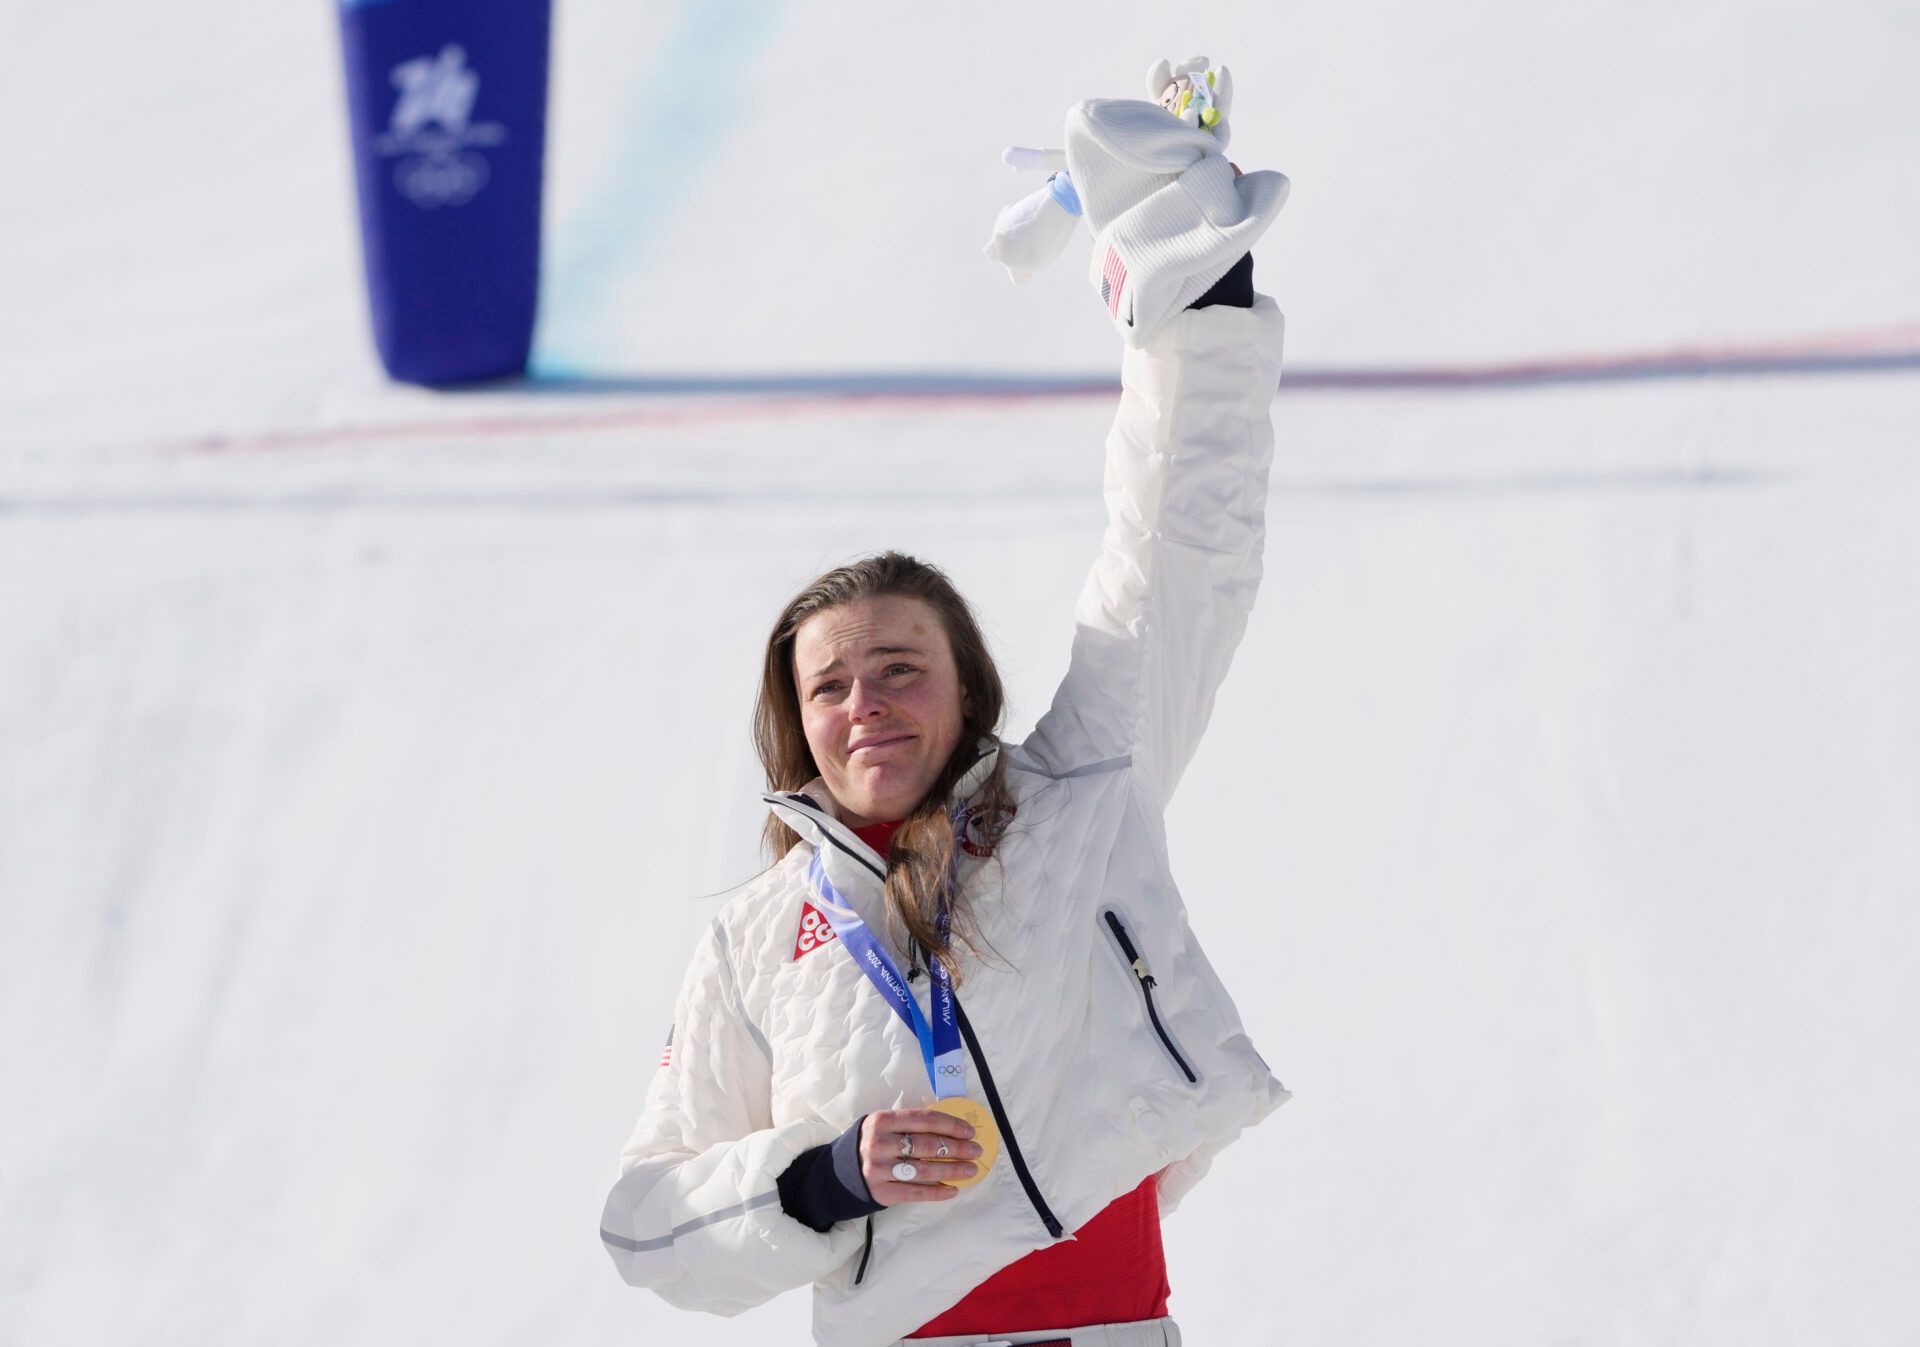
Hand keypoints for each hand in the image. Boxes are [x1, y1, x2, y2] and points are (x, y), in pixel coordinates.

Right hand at [859, 1108, 982, 1204]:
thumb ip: (909, 1124)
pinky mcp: (882, 1192)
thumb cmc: (872, 1143)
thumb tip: (950, 1128)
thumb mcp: (883, 1125)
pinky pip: (916, 1192)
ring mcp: (880, 1170)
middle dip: (957, 1148)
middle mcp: (880, 1144)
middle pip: (928, 1145)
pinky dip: (937, 1192)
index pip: (924, 1120)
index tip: (969, 1131)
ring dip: (953, 1170)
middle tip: (976, 1151)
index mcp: (882, 1121)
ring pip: (925, 1170)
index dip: (950, 1125)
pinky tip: (953, 1190)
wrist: (840, 1172)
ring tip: (971, 1170)